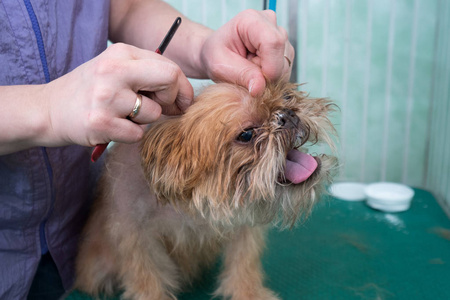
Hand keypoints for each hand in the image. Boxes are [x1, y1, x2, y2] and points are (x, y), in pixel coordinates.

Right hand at [45, 43, 192, 146]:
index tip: (182, 101)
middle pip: (169, 81)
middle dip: (172, 100)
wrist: (48, 110)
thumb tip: (184, 97)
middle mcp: (113, 70)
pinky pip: (138, 134)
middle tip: (161, 109)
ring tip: (121, 116)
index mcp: (120, 52)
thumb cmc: (90, 91)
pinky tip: (112, 126)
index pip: (170, 67)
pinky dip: (130, 134)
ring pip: (153, 114)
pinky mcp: (100, 122)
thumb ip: (148, 75)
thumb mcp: (116, 70)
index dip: (182, 88)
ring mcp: (106, 96)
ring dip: (143, 120)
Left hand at [199, 9, 293, 95]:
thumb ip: (241, 75)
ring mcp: (280, 35)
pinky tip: (257, 72)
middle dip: (266, 76)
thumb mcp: (220, 67)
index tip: (256, 84)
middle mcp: (270, 23)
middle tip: (245, 76)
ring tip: (249, 72)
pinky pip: (285, 71)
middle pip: (282, 57)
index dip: (269, 68)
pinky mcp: (284, 49)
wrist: (217, 54)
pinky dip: (271, 78)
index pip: (273, 43)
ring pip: (286, 66)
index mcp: (252, 20)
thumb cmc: (215, 56)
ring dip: (268, 78)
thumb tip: (260, 89)